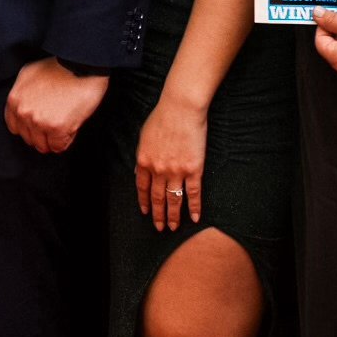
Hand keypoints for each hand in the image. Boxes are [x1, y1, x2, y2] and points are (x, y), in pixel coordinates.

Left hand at [5, 57, 108, 153]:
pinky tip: (70, 131)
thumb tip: (24, 107)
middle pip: (29, 138)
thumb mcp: (29, 75)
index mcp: (14, 100)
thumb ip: (22, 94)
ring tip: (63, 130)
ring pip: (43, 145)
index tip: (38, 127)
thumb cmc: (58, 67)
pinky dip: (65, 142)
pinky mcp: (57, 129)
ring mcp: (39, 121)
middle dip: (41, 135)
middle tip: (53, 128)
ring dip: (52, 141)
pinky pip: (59, 147)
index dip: (28, 128)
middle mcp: (23, 112)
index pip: (15, 127)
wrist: (80, 65)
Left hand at [134, 94, 206, 230]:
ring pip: (174, 200)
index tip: (146, 212)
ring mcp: (176, 172)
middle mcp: (158, 170)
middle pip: (157, 198)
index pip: (142, 188)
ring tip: (173, 228)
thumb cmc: (162, 118)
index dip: (144, 202)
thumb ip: (143, 155)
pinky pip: (194, 193)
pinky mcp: (193, 170)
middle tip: (160, 227)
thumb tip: (142, 168)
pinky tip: (195, 218)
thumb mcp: (144, 137)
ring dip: (173, 216)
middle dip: (158, 214)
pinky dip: (195, 207)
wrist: (180, 109)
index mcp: (143, 161)